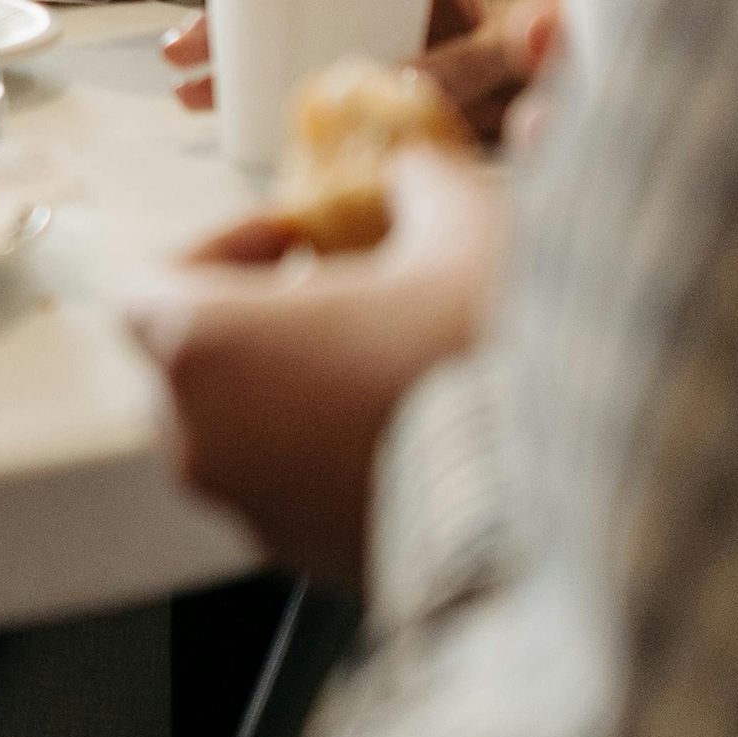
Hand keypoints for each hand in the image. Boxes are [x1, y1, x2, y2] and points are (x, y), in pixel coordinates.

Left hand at [124, 146, 504, 588]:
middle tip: (345, 291)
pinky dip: (327, 453)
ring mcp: (252, 513)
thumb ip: (420, 181)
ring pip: (239, 432)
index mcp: (203, 348)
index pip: (149, 287)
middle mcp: (203, 440)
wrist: (588, 497)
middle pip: (188, 363)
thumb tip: (415, 171)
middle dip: (258, 321)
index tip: (295, 237)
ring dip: (294, 387)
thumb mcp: (463, 225)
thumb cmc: (494, 349)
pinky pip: (291, 492)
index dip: (220, 248)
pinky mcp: (310, 564)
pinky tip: (415, 420)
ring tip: (388, 356)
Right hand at [162, 0, 561, 143]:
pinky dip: (281, 101)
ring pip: (302, 44)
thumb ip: (484, 62)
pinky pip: (330, 94)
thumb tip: (407, 84)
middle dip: (230, 21)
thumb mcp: (532, 47)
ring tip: (191, 93)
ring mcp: (403, 44)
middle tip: (179, 51)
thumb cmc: (584, 44)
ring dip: (243, 64)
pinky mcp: (406, 95)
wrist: (626, 80)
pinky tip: (241, 121)